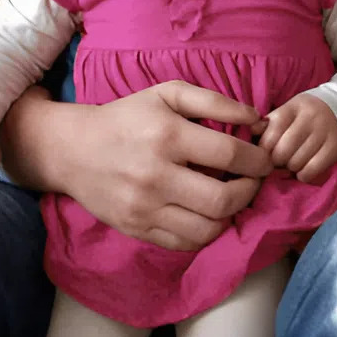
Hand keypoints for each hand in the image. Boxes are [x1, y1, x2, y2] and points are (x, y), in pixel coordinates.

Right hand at [39, 81, 270, 251]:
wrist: (72, 150)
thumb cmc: (127, 117)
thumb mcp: (168, 94)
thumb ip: (214, 101)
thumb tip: (257, 119)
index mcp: (167, 136)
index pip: (231, 155)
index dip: (258, 160)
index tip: (264, 161)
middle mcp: (155, 175)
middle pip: (223, 199)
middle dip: (250, 191)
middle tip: (253, 182)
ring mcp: (144, 208)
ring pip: (207, 228)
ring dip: (230, 215)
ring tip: (232, 198)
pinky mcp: (136, 229)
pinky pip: (185, 243)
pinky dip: (205, 232)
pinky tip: (207, 214)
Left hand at [254, 92, 336, 183]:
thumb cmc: (307, 114)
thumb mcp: (288, 110)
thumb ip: (269, 122)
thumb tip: (251, 131)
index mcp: (295, 107)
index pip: (272, 131)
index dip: (264, 147)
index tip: (266, 151)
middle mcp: (311, 118)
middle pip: (282, 150)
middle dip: (276, 159)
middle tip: (279, 159)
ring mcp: (325, 133)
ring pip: (296, 162)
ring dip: (290, 167)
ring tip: (293, 161)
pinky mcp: (336, 148)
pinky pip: (311, 170)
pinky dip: (303, 175)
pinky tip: (303, 169)